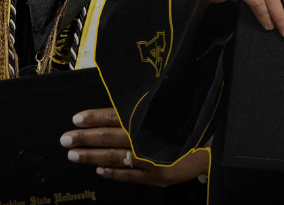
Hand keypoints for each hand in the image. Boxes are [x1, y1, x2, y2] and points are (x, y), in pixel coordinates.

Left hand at [63, 108, 207, 185]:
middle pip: (109, 138)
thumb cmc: (194, 125)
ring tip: (74, 156)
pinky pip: (129, 176)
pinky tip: (99, 171)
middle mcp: (146, 141)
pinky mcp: (157, 178)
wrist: (218, 148)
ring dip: (92, 156)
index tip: (76, 118)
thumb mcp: (171, 110)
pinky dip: (113, 173)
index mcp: (149, 121)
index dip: (95, 117)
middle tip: (65, 139)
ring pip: (114, 158)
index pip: (115, 116)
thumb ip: (148, 110)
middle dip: (85, 139)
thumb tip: (123, 105)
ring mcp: (150, 162)